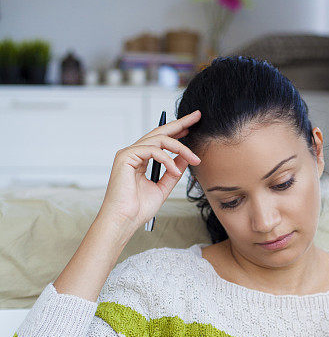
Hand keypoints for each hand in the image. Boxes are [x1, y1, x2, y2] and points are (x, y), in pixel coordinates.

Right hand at [97, 110, 201, 232]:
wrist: (124, 220)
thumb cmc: (138, 209)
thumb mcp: (163, 187)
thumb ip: (173, 172)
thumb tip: (185, 158)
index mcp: (141, 159)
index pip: (161, 140)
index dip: (177, 130)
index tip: (192, 126)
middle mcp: (134, 152)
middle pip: (160, 132)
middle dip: (180, 123)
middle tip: (196, 116)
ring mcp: (128, 153)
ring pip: (159, 140)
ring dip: (180, 148)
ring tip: (194, 159)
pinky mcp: (125, 156)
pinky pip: (152, 150)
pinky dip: (167, 160)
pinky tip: (175, 171)